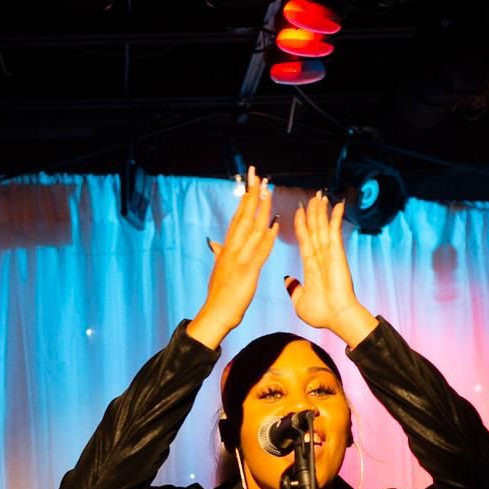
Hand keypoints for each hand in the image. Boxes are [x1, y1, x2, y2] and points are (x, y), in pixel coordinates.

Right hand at [187, 167, 277, 348]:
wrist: (216, 313)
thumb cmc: (220, 293)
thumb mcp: (218, 268)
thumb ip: (219, 253)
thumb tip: (214, 242)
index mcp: (227, 247)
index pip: (238, 217)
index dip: (245, 199)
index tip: (251, 182)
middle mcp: (232, 248)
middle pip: (243, 216)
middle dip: (252, 195)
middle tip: (259, 176)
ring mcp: (239, 258)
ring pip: (251, 229)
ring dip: (261, 210)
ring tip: (268, 192)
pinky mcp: (247, 271)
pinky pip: (259, 251)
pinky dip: (267, 238)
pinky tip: (274, 225)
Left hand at [286, 192, 377, 348]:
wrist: (336, 317)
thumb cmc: (322, 313)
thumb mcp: (300, 301)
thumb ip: (294, 289)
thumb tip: (288, 280)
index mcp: (311, 266)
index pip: (305, 240)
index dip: (301, 225)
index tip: (298, 212)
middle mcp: (320, 257)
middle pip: (315, 229)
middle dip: (313, 213)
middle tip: (313, 197)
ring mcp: (329, 254)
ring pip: (323, 227)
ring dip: (321, 211)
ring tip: (320, 196)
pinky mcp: (337, 254)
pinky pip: (334, 232)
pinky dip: (336, 218)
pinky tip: (337, 205)